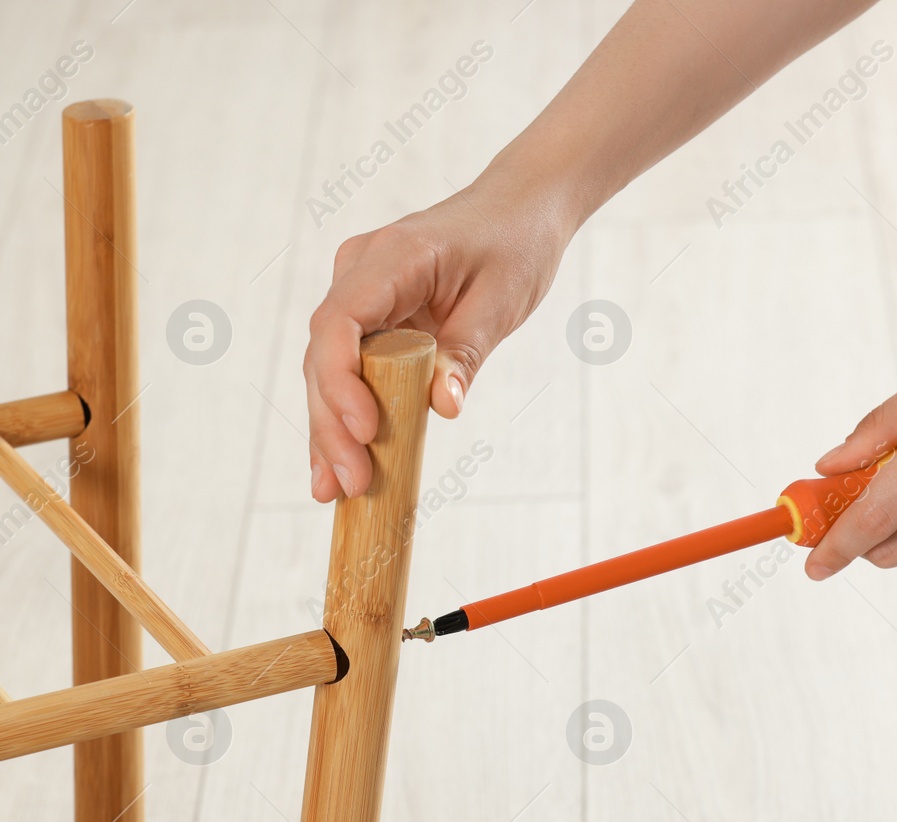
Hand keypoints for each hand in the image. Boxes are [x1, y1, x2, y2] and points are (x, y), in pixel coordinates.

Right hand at [303, 177, 577, 500]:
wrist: (522, 207)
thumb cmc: (516, 243)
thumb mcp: (501, 301)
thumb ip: (467, 353)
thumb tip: (442, 408)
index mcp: (391, 258)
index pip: (339, 322)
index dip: (340, 381)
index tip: (364, 430)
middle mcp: (361, 272)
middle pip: (326, 355)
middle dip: (333, 423)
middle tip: (349, 485)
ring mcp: (362, 293)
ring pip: (331, 368)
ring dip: (331, 428)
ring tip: (334, 491)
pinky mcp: (373, 315)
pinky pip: (352, 367)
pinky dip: (349, 413)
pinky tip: (340, 463)